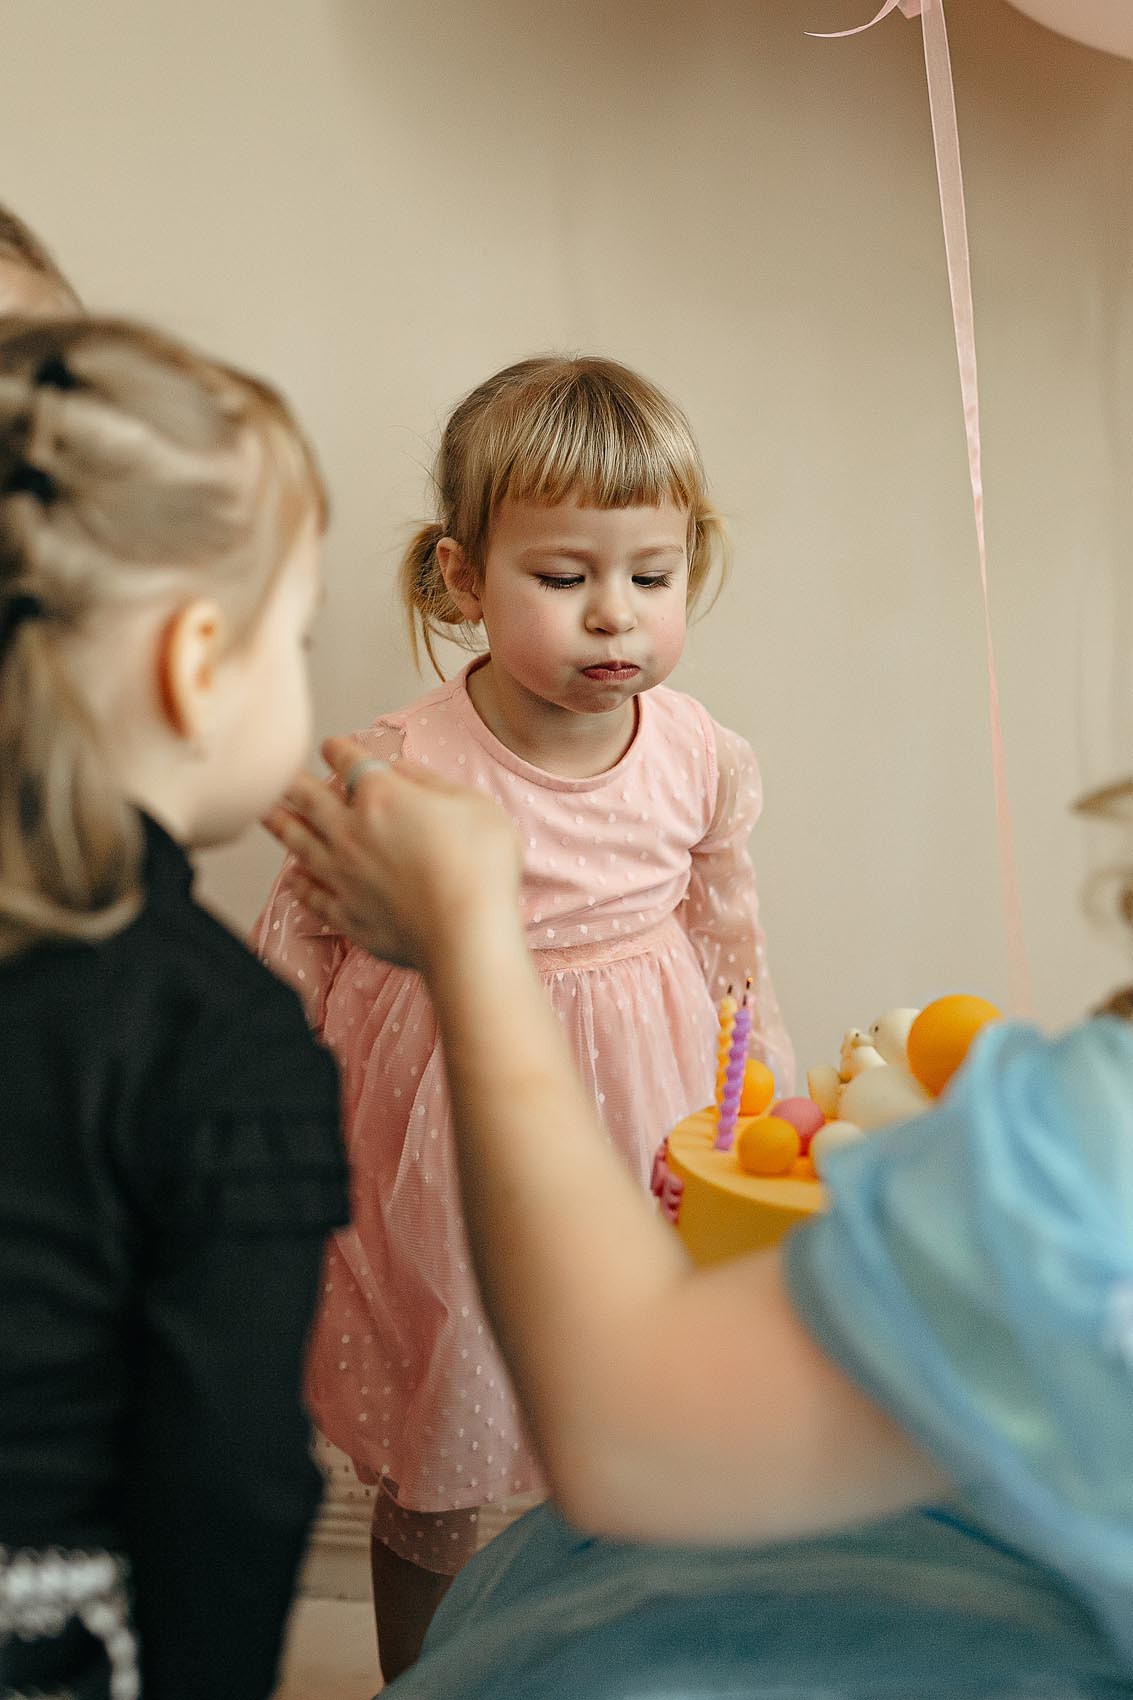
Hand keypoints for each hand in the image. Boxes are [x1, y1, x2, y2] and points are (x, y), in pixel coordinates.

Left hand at [263, 737, 522, 972]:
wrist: (466, 935)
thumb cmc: (479, 867)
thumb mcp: (471, 804)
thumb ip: (431, 783)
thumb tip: (403, 771)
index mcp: (382, 796)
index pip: (350, 762)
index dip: (339, 750)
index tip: (331, 747)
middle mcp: (352, 831)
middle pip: (309, 799)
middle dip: (289, 781)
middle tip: (271, 773)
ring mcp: (343, 875)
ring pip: (300, 843)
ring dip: (280, 826)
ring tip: (263, 813)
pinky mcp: (346, 914)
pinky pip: (312, 895)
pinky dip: (300, 885)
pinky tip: (293, 879)